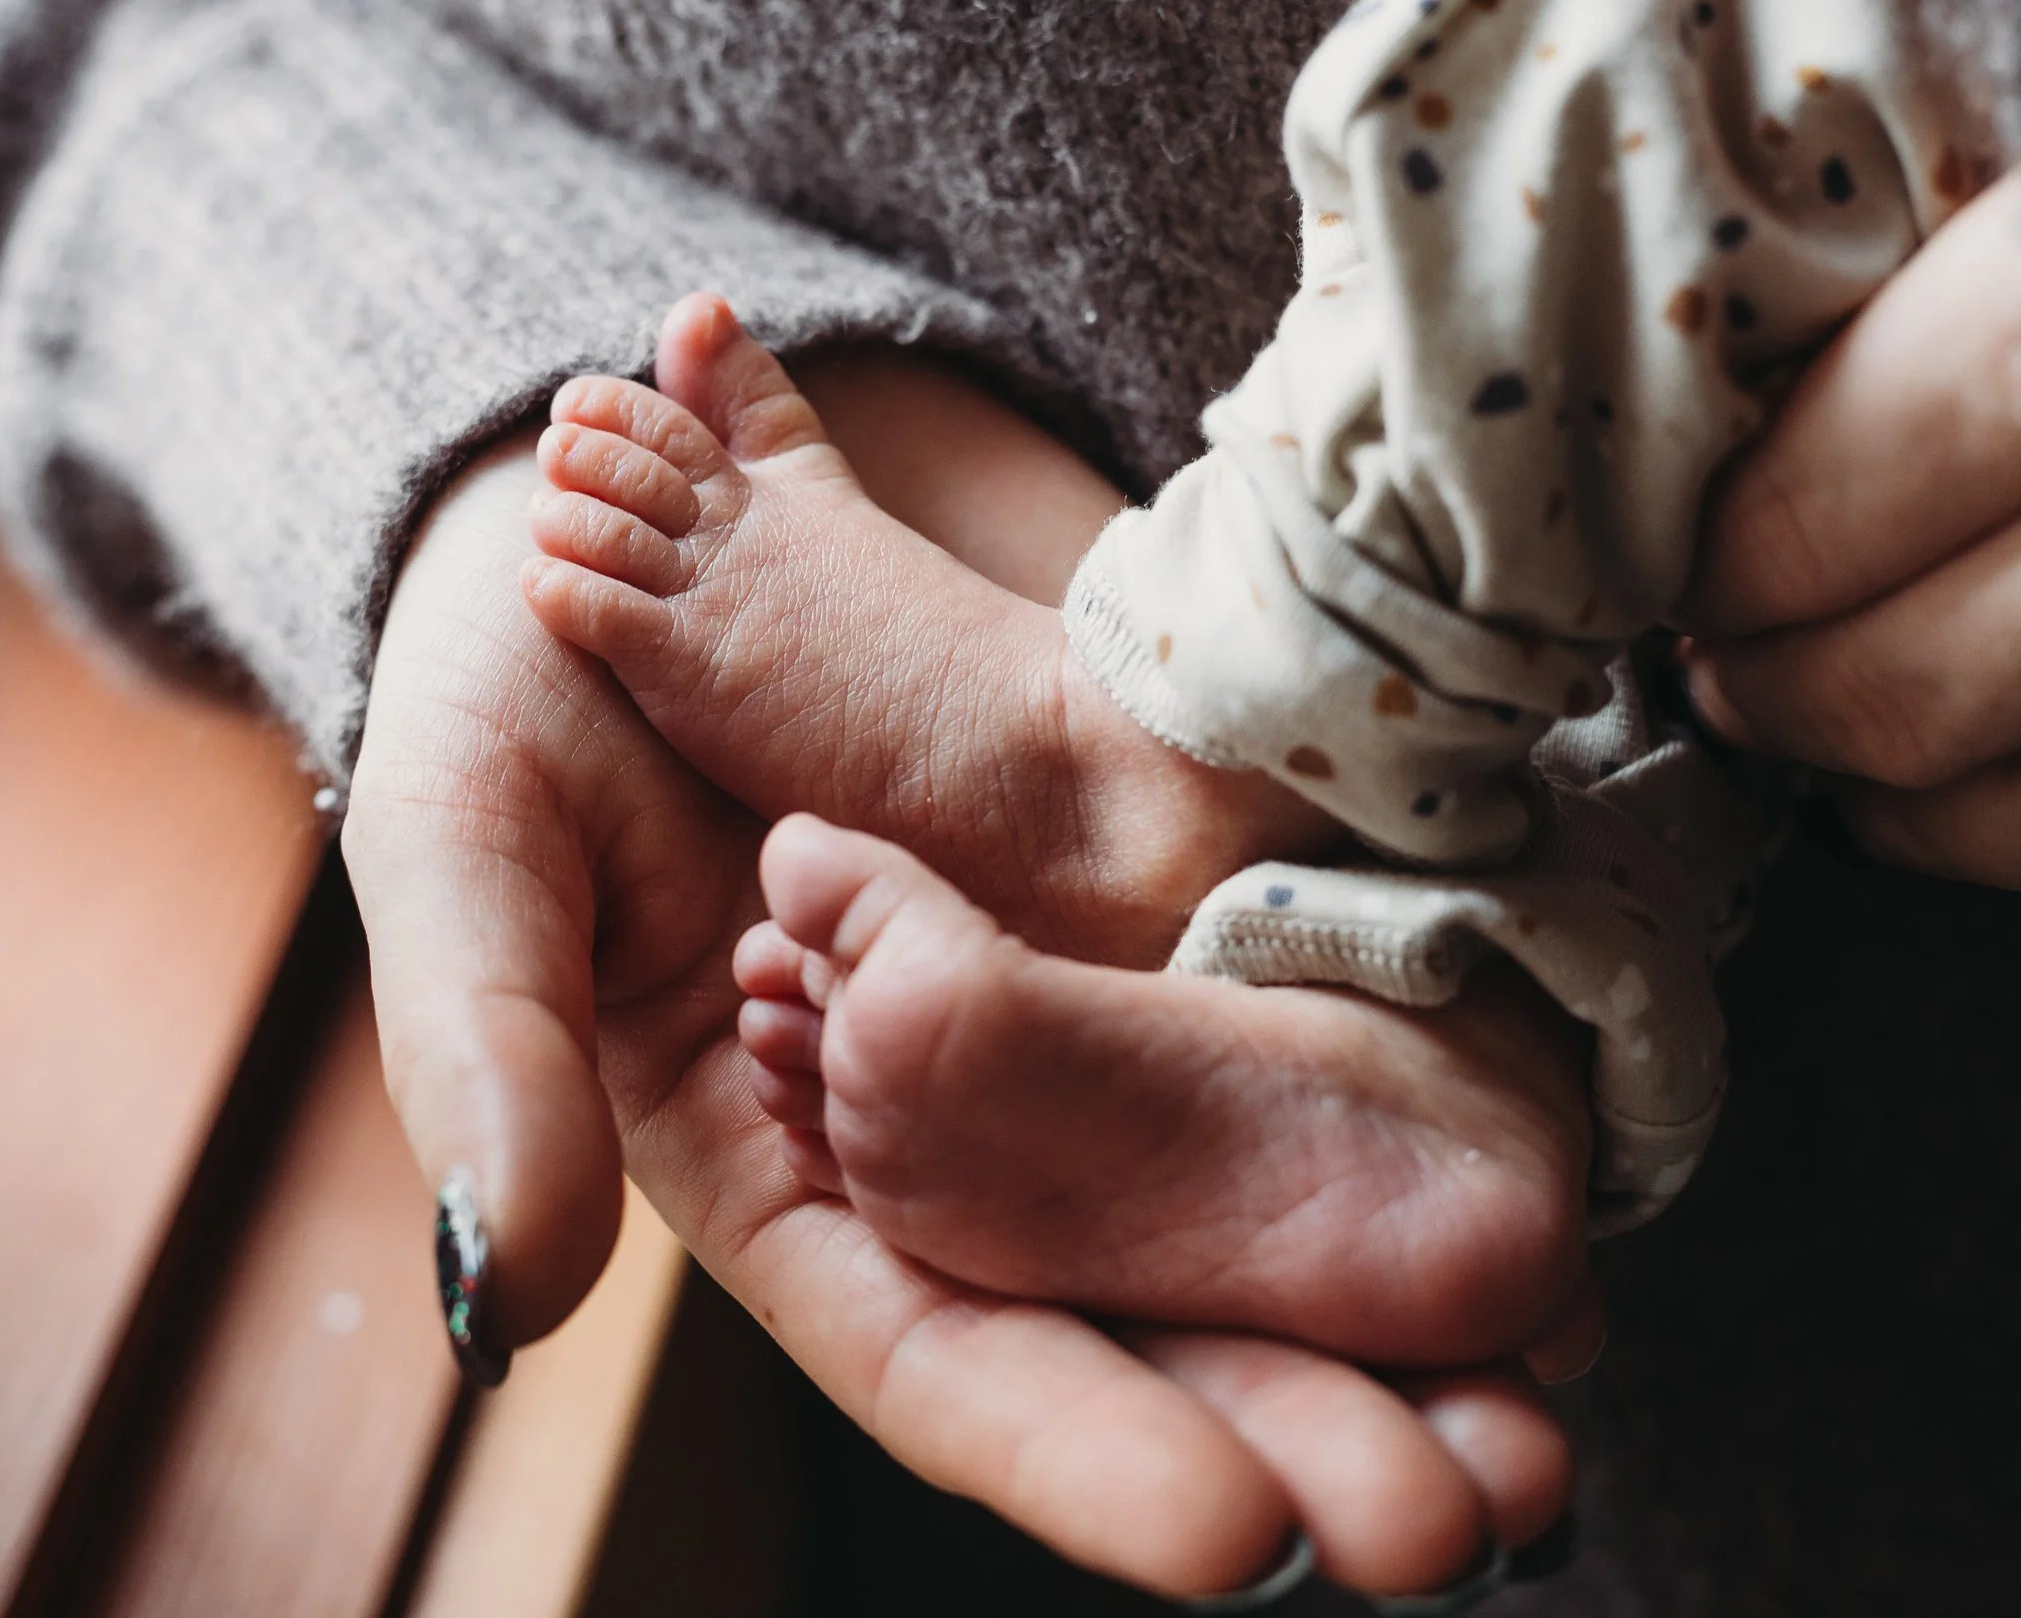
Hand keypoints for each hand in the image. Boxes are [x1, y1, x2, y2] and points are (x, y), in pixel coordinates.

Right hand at [340, 364, 1574, 1599]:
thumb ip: (493, 1062)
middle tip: (1476, 1510)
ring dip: (1402, 1327)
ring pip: (1249, 1225)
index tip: (1239, 1535)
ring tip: (1549, 1415)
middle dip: (1305, 1431)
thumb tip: (509, 1292)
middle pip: (1138, 1331)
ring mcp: (1070, 1038)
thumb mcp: (471, 851)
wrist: (642, 505)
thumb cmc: (523, 687)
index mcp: (785, 1178)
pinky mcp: (1160, 923)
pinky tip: (1549, 1211)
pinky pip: (1298, 1047)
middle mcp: (950, 1148)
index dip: (1086, 1450)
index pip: (942, 1360)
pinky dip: (1417, 1135)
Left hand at [1683, 169, 2020, 901]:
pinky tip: (1935, 808)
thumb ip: (1963, 166)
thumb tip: (1741, 284)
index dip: (1725, 546)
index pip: (1837, 487)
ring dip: (1872, 786)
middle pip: (1901, 666)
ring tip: (1797, 738)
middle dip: (1767, 680)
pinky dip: (2017, 843)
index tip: (1677, 546)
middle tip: (1709, 657)